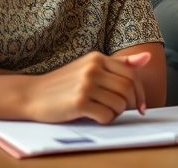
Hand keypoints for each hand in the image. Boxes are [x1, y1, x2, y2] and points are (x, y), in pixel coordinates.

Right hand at [22, 51, 150, 123]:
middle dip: (130, 104)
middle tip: (122, 111)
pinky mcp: (79, 102)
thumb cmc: (63, 84)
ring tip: (104, 112)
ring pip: (119, 103)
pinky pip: (106, 115)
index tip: (141, 104)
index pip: (132, 74)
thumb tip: (146, 57)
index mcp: (98, 58)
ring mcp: (85, 85)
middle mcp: (93, 68)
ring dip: (116, 112)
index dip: (140, 91)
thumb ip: (118, 64)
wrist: (30, 94)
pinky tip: (95, 117)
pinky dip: (106, 120)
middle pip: (128, 88)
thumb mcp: (89, 67)